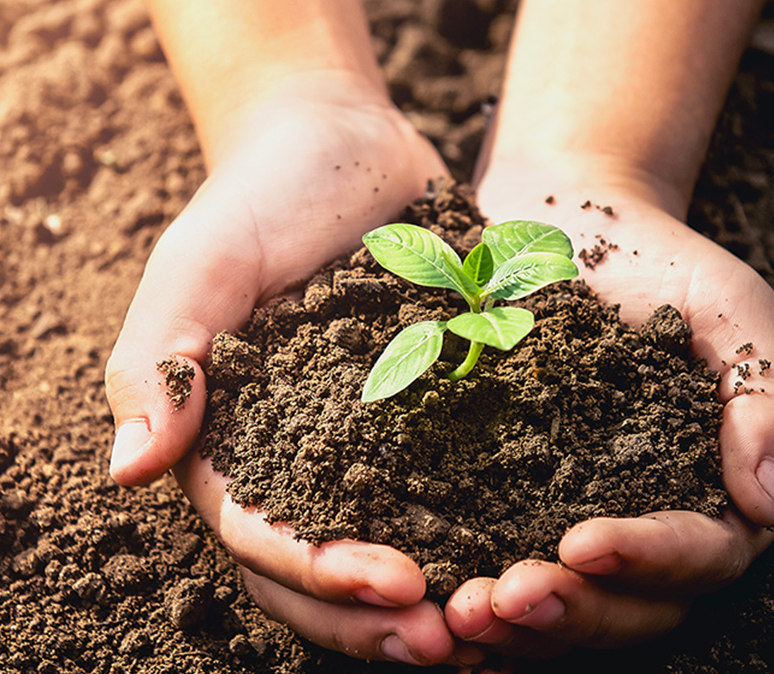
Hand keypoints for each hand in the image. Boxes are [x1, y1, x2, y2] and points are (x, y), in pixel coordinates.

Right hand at [105, 73, 479, 665]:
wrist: (346, 142)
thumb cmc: (262, 196)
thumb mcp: (204, 264)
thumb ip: (164, 362)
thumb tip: (127, 470)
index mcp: (229, 443)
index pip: (264, 537)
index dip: (323, 573)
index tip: (397, 587)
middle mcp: (295, 459)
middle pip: (326, 569)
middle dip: (381, 618)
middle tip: (454, 643)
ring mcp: (365, 442)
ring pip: (393, 545)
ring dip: (440, 595)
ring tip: (502, 620)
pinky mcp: (426, 413)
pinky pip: (454, 483)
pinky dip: (484, 526)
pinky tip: (536, 552)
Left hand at [444, 156, 773, 656]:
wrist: (558, 225)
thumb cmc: (658, 261)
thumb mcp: (731, 309)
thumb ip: (771, 399)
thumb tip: (766, 505)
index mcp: (712, 490)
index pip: (701, 556)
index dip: (648, 561)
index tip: (581, 542)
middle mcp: (648, 522)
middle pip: (629, 608)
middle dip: (570, 612)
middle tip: (502, 600)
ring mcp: (575, 518)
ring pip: (563, 605)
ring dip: (514, 624)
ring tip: (457, 613)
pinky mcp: (507, 504)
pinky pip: (495, 565)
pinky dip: (468, 590)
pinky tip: (424, 596)